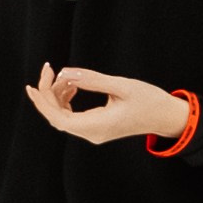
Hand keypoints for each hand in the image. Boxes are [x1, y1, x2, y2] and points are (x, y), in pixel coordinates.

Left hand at [22, 64, 192, 145]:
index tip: (35, 82)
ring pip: (63, 116)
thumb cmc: (150, 101)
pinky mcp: (97, 127)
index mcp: (97, 126)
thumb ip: (92, 79)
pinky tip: (73, 85)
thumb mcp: (122, 86)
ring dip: (58, 95)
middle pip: (57, 117)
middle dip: (48, 93)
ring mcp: (94, 133)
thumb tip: (65, 72)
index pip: (58, 118)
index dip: (42, 101)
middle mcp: (92, 134)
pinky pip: (72, 116)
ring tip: (66, 75)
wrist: (167, 117)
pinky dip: (67, 100)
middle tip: (49, 69)